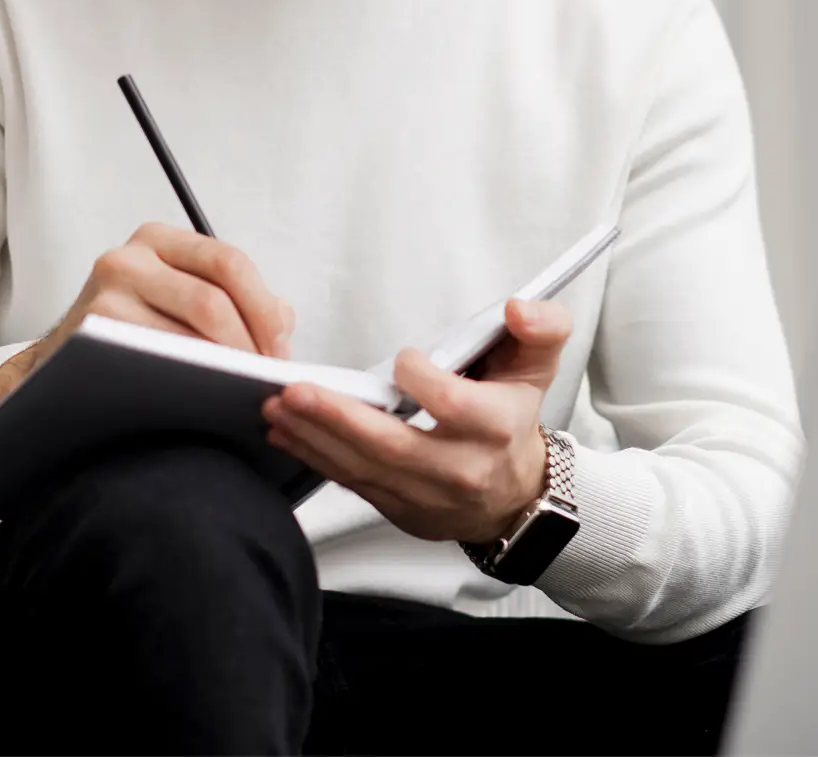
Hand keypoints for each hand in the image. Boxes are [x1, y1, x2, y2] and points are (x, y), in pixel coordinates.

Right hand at [0, 222, 294, 409]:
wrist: (63, 365)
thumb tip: (283, 323)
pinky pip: (157, 362)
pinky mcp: (92, 335)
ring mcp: (105, 294)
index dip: (263, 310)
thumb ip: (234, 300)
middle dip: (249, 345)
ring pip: (187, 335)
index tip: (280, 350)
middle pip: (213, 300)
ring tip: (242, 391)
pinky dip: (189, 383)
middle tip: (264, 379)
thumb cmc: (134, 332)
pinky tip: (204, 398)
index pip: (229, 262)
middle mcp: (128, 258)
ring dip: (224, 369)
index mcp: (159, 239)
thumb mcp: (178, 298)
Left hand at [261, 298, 571, 543]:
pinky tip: (286, 432)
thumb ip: (541, 327)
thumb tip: (518, 308)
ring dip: (314, 438)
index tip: (403, 359)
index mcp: (494, 426)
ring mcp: (426, 496)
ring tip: (277, 407)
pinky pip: (352, 484)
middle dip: (339, 419)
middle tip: (293, 391)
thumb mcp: (538, 365)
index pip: (452, 405)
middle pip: (393, 446)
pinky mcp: (399, 510)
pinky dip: (316, 457)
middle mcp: (459, 468)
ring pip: (364, 469)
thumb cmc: (513, 417)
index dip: (423, 382)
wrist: (515, 495)